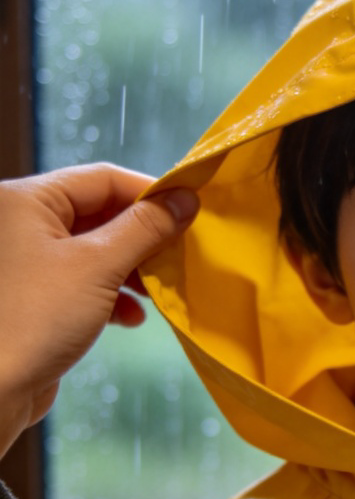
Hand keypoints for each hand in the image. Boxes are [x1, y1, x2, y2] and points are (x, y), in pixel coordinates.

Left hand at [0, 163, 197, 455]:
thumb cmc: (33, 320)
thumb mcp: (99, 266)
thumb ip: (146, 228)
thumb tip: (186, 198)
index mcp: (25, 200)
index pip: (102, 179)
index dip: (150, 193)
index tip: (191, 212)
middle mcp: (20, 223)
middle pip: (100, 212)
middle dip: (144, 237)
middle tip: (179, 254)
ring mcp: (25, 261)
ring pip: (96, 249)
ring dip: (133, 269)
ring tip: (158, 291)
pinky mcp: (33, 296)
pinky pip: (84, 280)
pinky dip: (113, 294)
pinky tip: (131, 317)